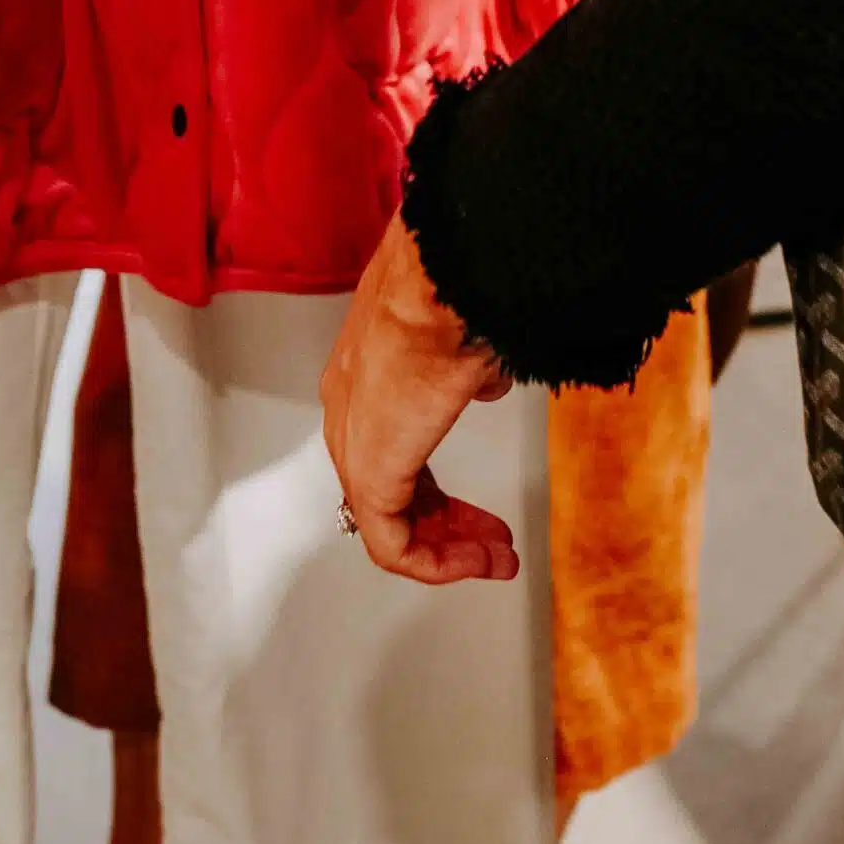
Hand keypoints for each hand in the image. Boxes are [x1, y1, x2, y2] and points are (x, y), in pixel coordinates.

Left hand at [320, 212, 518, 586]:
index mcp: (366, 376)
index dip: (438, 490)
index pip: (393, 447)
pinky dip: (436, 561)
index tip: (479, 507)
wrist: (439, 282)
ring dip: (447, 546)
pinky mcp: (369, 470)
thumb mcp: (468, 338)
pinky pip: (392, 541)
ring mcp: (354, 441)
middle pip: (391, 490)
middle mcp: (349, 410)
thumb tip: (485, 379)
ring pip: (390, 520)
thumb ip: (471, 368)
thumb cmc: (451, 293)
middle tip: (490, 545)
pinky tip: (475, 560)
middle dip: (448, 525)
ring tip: (493, 559)